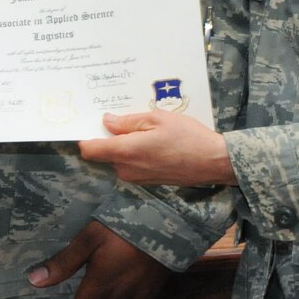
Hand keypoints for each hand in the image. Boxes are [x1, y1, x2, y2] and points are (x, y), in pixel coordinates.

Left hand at [79, 111, 236, 187]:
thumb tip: (107, 121)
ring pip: (120, 158)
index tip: (88, 123)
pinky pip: (133, 164)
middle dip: (111, 136)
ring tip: (147, 128)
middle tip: (126, 117)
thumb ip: (128, 121)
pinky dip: (137, 153)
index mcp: (126, 151)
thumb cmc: (187, 136)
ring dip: (126, 144)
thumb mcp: (157, 119)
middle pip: (105, 152)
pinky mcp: (148, 181)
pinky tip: (155, 141)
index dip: (85, 136)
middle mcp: (127, 169)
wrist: (213, 162)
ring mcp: (137, 178)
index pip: (90, 150)